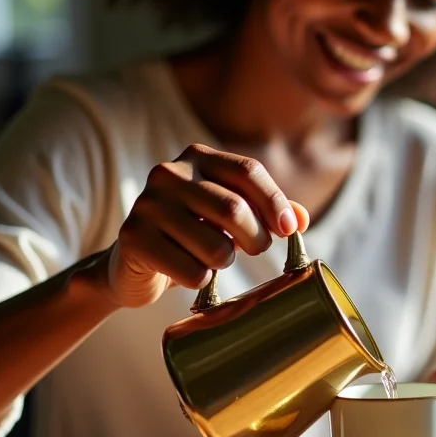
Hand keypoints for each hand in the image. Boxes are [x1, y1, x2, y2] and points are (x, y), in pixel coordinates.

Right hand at [97, 144, 309, 307]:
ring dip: (225, 262)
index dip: (275, 202)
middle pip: (234, 209)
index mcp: (197, 157)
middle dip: (257, 238)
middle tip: (256, 249)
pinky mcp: (135, 238)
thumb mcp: (229, 217)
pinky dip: (201, 280)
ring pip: (216, 247)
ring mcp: (148, 204)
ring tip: (213, 259)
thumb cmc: (192, 235)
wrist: (134, 263)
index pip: (247, 171)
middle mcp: (169, 173)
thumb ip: (265, 213)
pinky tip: (188, 271)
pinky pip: (192, 271)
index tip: (290, 229)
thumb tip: (301, 219)